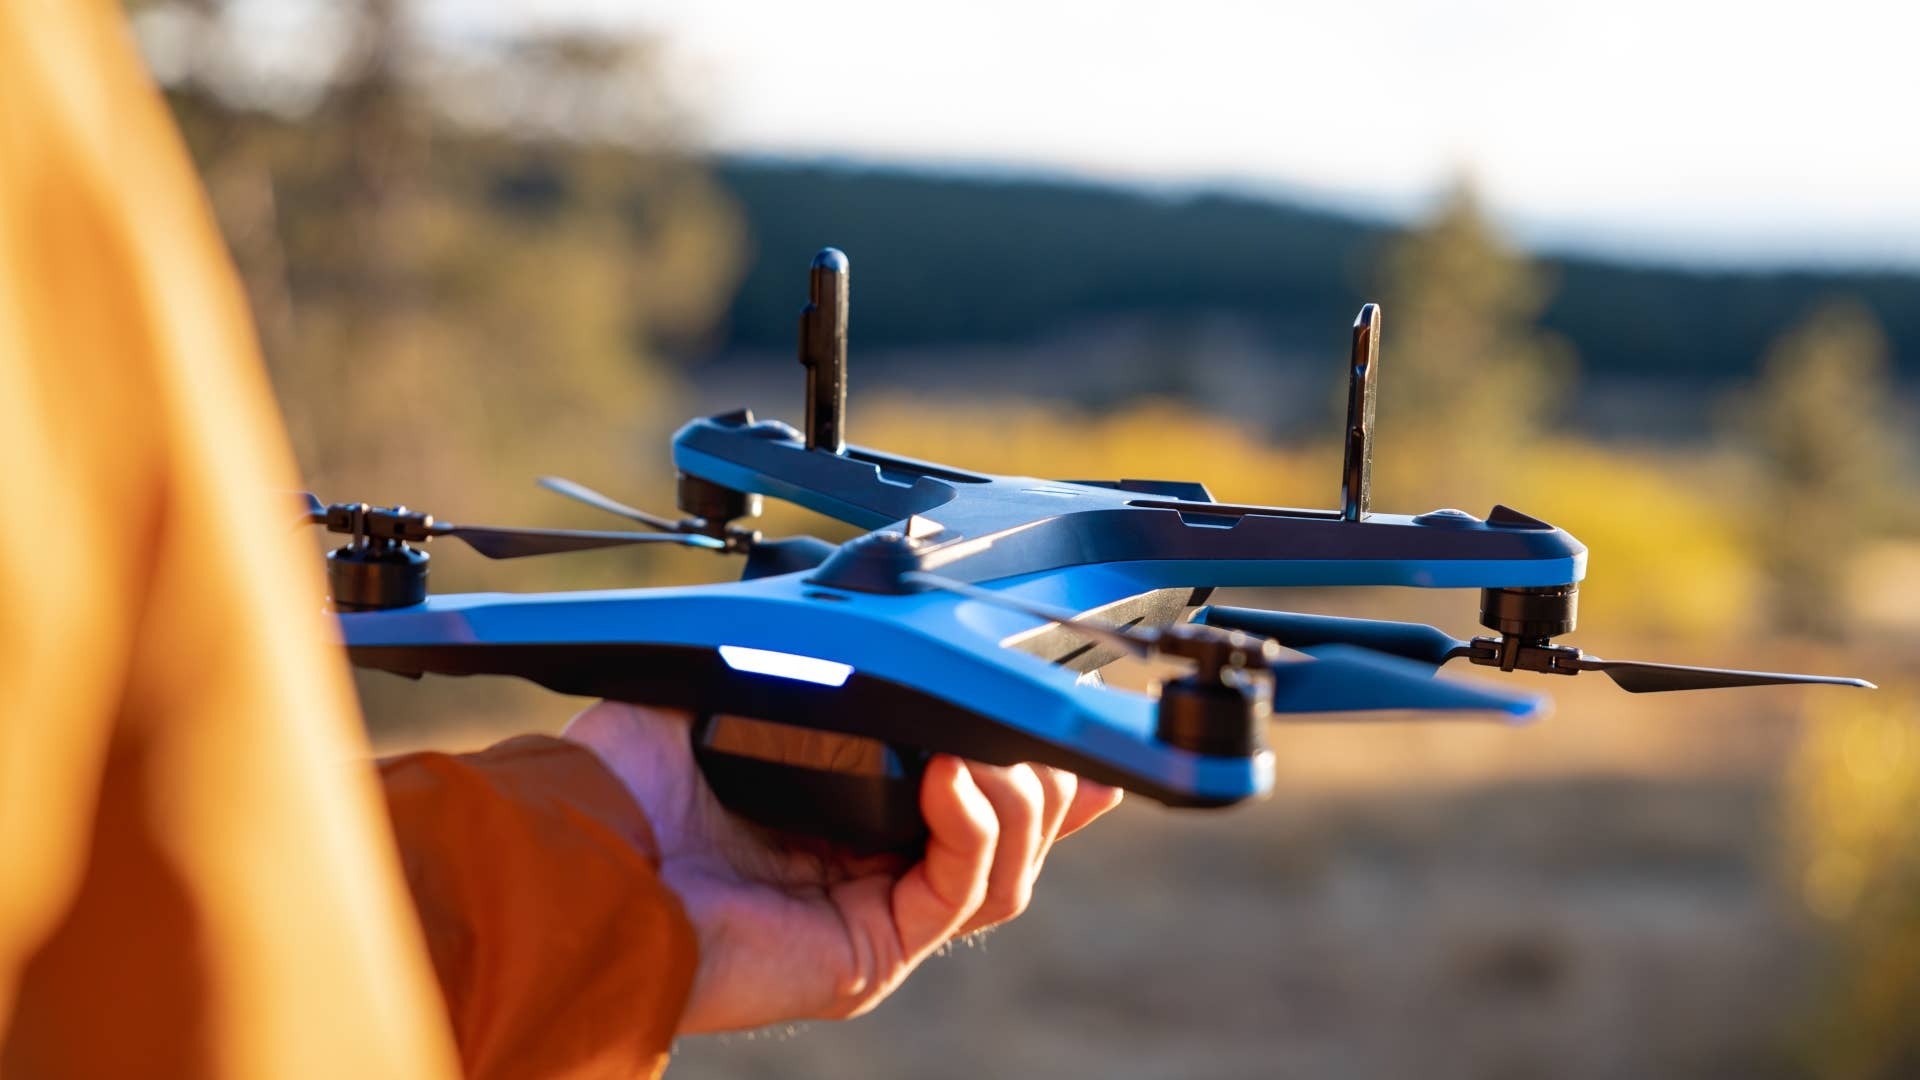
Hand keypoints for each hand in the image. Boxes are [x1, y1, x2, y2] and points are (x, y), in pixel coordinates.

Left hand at [563, 702, 1121, 1034]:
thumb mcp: (737, 690)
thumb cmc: (634, 781)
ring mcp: (875, 919)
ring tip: (983, 748)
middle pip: (1009, 836)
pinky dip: (976, 828)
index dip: (1024, 762)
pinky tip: (954, 776)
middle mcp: (869, 872)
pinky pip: (964, 890)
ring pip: (1006, 868)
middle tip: (1048, 730)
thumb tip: (878, 609)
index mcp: (845, 815)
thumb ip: (812, 661)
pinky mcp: (872, 954)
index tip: (1062, 715)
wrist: (582, 858)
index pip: (964, 795)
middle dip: (1047, 781)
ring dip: (1018, 799)